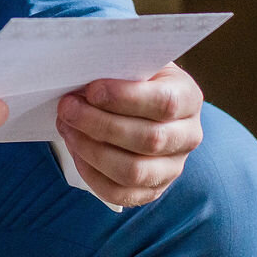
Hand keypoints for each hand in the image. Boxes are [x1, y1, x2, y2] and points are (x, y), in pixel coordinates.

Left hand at [55, 62, 204, 206]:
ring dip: (91, 150)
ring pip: (133, 172)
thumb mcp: (134, 63)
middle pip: (149, 140)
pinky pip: (120, 193)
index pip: (166, 103)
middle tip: (68, 108)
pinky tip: (76, 149)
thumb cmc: (133, 79)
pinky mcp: (152, 190)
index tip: (92, 90)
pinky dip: (91, 172)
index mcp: (188, 98)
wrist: (141, 105)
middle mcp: (188, 136)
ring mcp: (172, 168)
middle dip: (100, 124)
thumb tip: (83, 74)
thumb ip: (119, 67)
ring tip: (67, 127)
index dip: (126, 98)